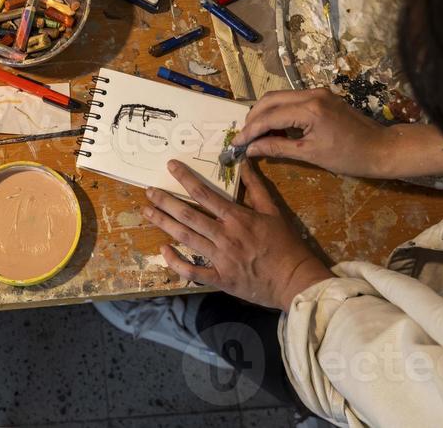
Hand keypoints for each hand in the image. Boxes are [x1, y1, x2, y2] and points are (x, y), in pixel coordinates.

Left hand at [144, 159, 331, 310]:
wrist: (295, 279)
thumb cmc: (285, 244)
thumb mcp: (273, 211)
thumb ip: (256, 188)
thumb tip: (244, 163)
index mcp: (237, 218)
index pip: (205, 193)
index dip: (185, 178)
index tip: (170, 166)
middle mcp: (225, 236)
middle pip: (188, 215)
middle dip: (166, 201)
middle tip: (148, 191)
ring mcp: (220, 259)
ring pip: (186, 238)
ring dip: (164, 224)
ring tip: (147, 212)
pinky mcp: (220, 279)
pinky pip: (193, 271)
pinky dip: (176, 262)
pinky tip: (163, 250)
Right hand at [234, 88, 442, 179]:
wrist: (382, 149)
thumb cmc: (350, 157)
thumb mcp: (311, 154)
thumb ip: (278, 148)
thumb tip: (251, 149)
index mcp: (309, 109)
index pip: (269, 116)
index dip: (250, 130)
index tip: (236, 144)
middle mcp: (311, 94)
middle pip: (270, 100)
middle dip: (253, 118)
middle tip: (244, 138)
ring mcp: (317, 92)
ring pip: (279, 97)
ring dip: (265, 114)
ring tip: (258, 135)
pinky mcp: (322, 96)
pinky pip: (292, 100)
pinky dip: (279, 112)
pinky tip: (275, 128)